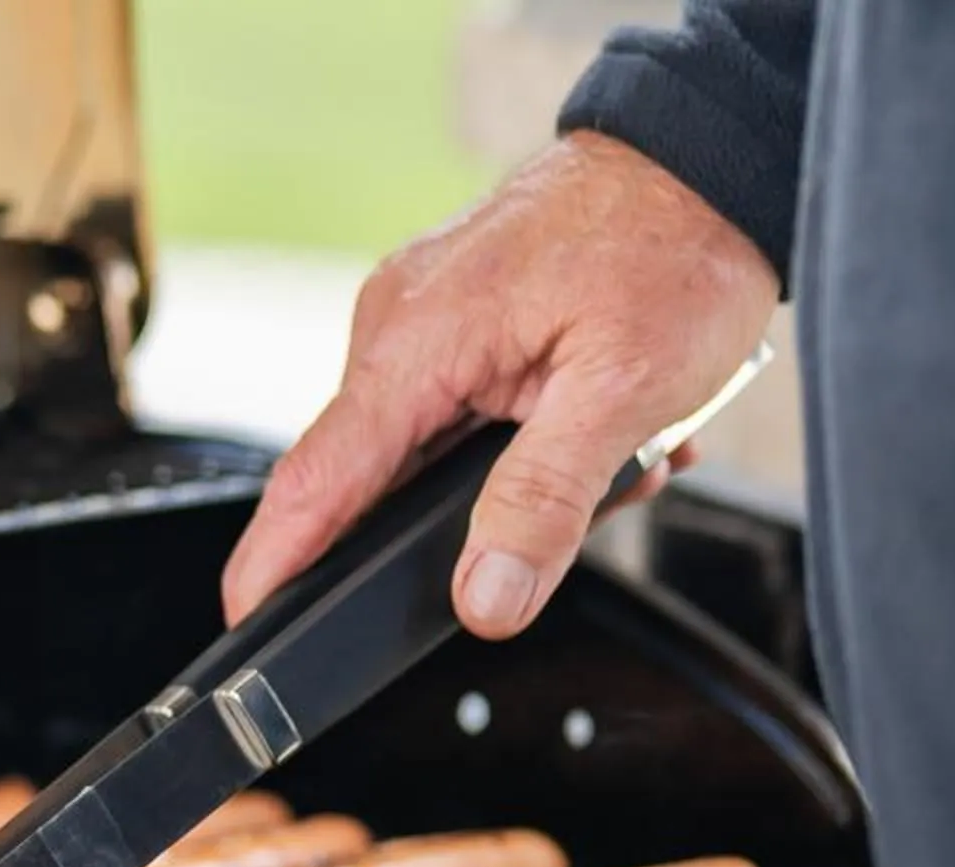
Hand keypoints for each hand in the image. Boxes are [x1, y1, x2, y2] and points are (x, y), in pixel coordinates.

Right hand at [220, 132, 779, 637]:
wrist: (706, 153)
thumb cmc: (673, 242)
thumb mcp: (626, 389)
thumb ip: (545, 503)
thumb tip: (482, 599)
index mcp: (414, 342)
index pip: (316, 480)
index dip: (275, 564)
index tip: (248, 625)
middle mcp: (396, 325)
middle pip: (377, 480)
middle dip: (467, 524)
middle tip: (579, 512)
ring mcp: (419, 318)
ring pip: (430, 452)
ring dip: (516, 475)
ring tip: (616, 451)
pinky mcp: (450, 318)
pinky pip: (456, 410)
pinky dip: (522, 436)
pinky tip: (591, 422)